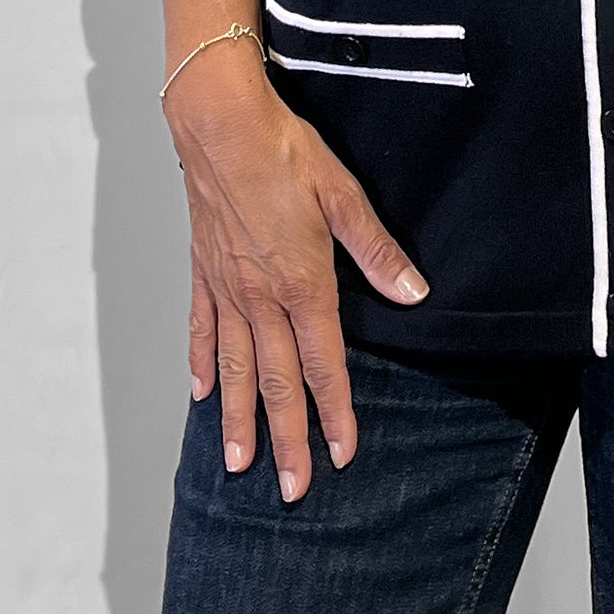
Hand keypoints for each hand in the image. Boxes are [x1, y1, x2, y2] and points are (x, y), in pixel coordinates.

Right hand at [164, 42, 429, 500]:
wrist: (220, 125)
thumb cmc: (284, 152)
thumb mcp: (344, 196)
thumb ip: (376, 251)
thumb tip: (413, 292)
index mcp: (302, 282)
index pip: (323, 364)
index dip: (334, 412)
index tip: (340, 454)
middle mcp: (261, 297)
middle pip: (276, 381)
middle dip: (286, 438)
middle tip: (289, 489)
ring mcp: (226, 288)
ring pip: (233, 368)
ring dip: (238, 419)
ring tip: (238, 464)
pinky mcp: (203, 272)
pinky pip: (201, 330)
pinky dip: (200, 365)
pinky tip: (200, 395)